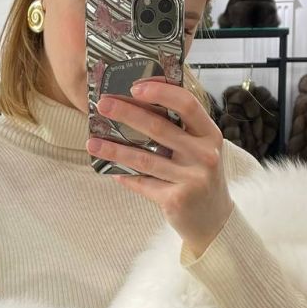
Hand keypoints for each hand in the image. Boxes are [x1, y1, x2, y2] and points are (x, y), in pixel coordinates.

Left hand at [87, 76, 233, 257]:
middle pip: (159, 128)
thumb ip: (180, 129)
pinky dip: (124, 176)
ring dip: (114, 149)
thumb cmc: (200, 176)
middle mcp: (204, 155)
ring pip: (144, 159)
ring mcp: (191, 179)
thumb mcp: (200, 149)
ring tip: (92, 143)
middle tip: (102, 105)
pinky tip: (111, 171)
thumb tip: (137, 105)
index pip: (187, 104)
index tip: (134, 87)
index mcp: (210, 135)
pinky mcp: (176, 200)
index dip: (160, 93)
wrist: (214, 220)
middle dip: (127, 114)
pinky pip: (142, 183)